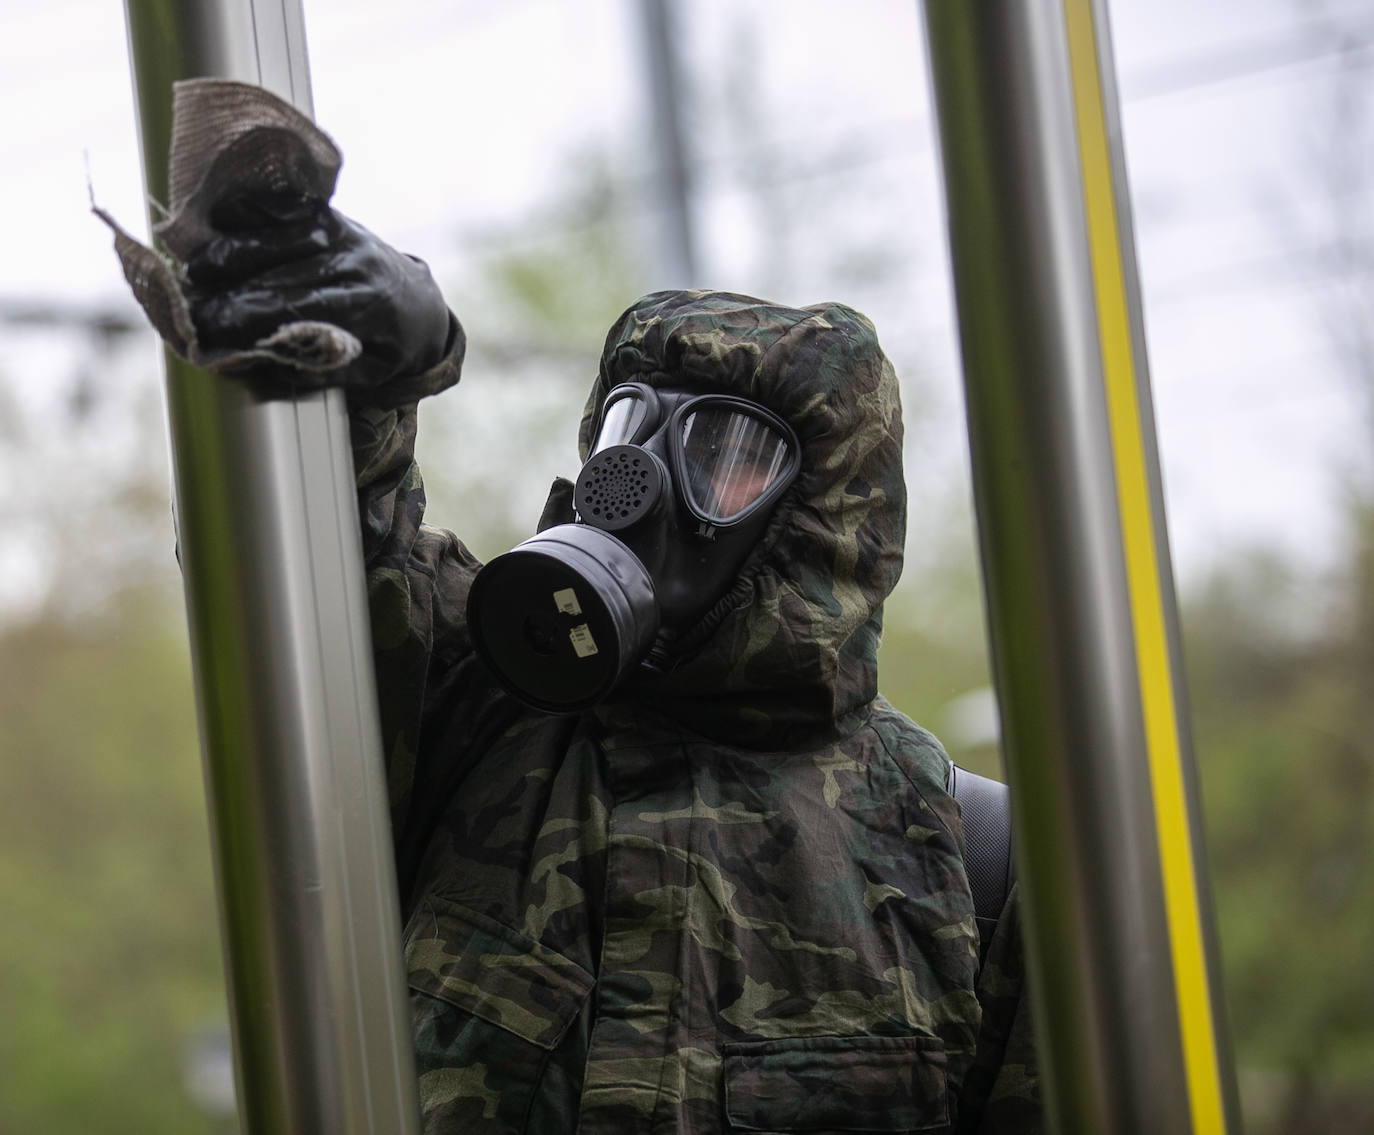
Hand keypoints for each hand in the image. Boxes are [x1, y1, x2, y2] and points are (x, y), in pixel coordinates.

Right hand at [180, 192, 452, 392]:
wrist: (419, 301)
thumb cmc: (389, 345)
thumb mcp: (372, 370)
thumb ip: (327, 368)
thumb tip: (272, 364)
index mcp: (370, 305)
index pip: (300, 308)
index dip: (253, 318)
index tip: (214, 331)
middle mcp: (357, 262)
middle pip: (283, 273)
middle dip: (233, 292)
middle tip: (193, 309)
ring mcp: (344, 232)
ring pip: (279, 237)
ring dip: (232, 252)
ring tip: (194, 271)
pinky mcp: (331, 214)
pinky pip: (284, 210)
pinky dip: (248, 218)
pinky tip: (215, 228)